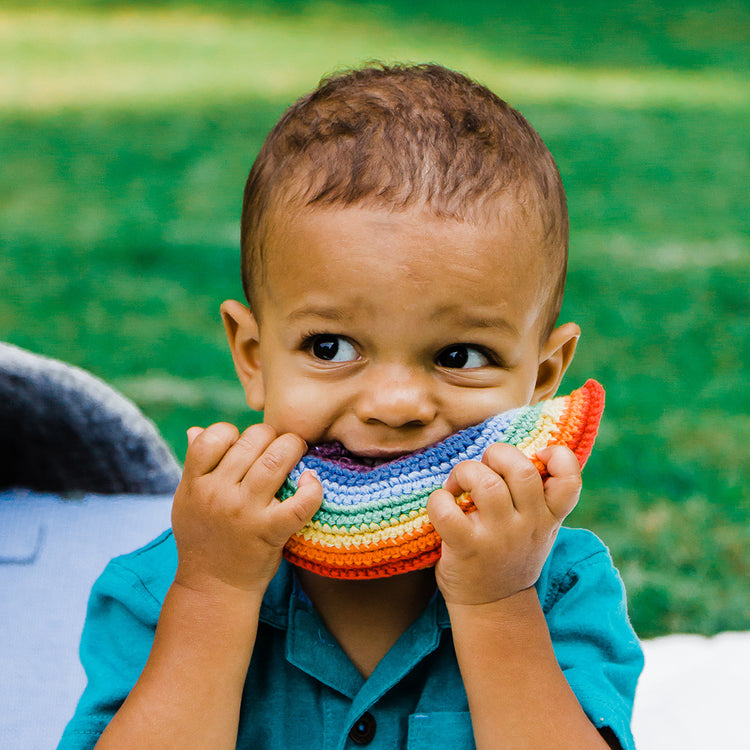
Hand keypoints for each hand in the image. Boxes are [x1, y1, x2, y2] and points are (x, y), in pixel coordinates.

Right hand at [172, 423, 322, 597]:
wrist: (213, 589)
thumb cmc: (204, 540)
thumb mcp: (187, 501)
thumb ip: (195, 466)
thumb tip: (195, 429)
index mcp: (195, 483)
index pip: (213, 436)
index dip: (233, 433)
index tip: (244, 444)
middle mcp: (218, 494)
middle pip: (253, 440)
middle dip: (271, 436)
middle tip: (280, 446)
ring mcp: (244, 512)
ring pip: (276, 459)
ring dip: (294, 448)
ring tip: (298, 453)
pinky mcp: (270, 532)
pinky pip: (299, 502)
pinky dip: (312, 488)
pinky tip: (312, 482)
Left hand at [426, 443, 580, 605]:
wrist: (492, 605)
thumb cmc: (510, 552)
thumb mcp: (538, 527)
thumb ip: (538, 496)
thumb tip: (528, 449)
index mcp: (549, 516)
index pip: (571, 480)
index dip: (559, 457)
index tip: (539, 455)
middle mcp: (529, 525)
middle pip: (522, 470)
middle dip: (497, 453)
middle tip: (484, 466)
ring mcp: (499, 537)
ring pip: (486, 483)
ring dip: (465, 472)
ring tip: (458, 485)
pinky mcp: (467, 548)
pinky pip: (448, 511)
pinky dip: (438, 500)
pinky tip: (442, 505)